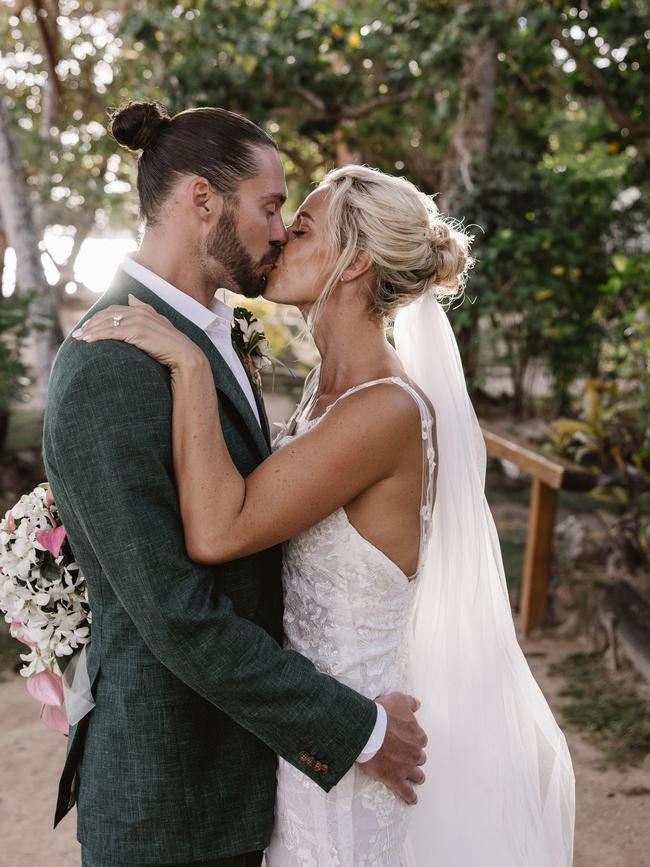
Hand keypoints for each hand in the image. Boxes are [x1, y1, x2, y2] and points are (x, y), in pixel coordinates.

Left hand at [72, 295, 203, 372]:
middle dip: (90, 324)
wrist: (184, 355)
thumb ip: (144, 308)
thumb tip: (130, 297)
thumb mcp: (158, 322)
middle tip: (77, 334)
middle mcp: (138, 312)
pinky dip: (96, 336)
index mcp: (142, 310)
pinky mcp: (135, 332)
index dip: (98, 318)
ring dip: (89, 331)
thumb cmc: (171, 344)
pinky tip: (87, 341)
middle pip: (106, 315)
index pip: (113, 310)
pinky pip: (111, 332)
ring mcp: (137, 321)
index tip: (87, 326)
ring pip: (106, 323)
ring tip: (78, 339)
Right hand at [359, 693, 426, 804]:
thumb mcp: (398, 700)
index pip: (420, 740)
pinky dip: (410, 797)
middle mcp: (415, 753)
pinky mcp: (395, 780)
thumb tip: (417, 705)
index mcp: (417, 735)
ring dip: (415, 776)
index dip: (413, 740)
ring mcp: (406, 768)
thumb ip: (410, 703)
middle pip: (419, 758)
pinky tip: (412, 799)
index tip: (406, 740)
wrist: (366, 731)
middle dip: (413, 757)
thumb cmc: (382, 714)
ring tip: (411, 777)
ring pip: (417, 776)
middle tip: (403, 755)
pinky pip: (407, 793)